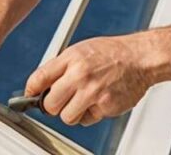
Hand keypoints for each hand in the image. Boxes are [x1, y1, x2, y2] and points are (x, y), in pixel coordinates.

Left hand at [25, 36, 154, 125]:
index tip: (31, 93)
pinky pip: (86, 120)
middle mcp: (80, 75)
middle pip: (50, 104)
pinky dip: (89, 114)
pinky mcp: (106, 106)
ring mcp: (93, 92)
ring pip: (67, 117)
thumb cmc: (111, 53)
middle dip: (52, 105)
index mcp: (72, 58)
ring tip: (81, 101)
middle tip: (60, 100)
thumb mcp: (80, 49)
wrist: (140, 58)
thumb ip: (60, 66)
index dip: (31, 89)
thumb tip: (40, 83)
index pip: (40, 78)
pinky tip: (97, 101)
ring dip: (71, 112)